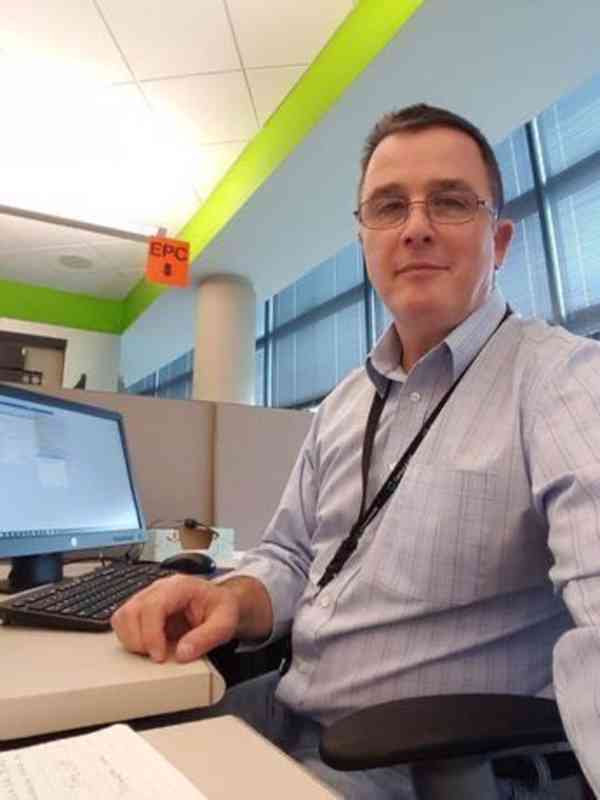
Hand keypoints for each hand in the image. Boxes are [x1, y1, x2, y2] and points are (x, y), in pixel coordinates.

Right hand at [111, 574, 239, 663]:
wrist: (220, 603)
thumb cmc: (221, 609)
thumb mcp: (224, 624)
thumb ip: (206, 638)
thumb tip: (182, 654)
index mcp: (179, 586)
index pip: (153, 606)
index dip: (151, 634)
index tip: (159, 656)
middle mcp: (159, 588)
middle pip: (131, 610)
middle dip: (139, 640)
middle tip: (157, 656)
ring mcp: (147, 597)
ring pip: (121, 616)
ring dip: (131, 640)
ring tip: (151, 651)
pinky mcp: (142, 608)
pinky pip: (122, 622)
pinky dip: (129, 638)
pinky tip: (147, 646)